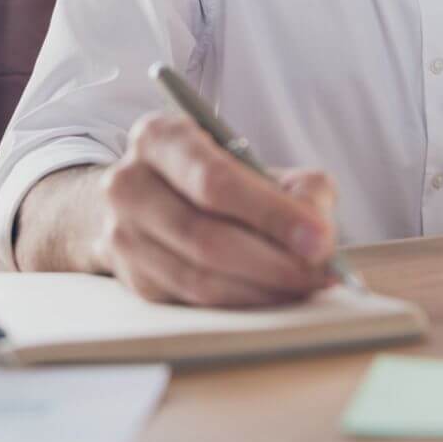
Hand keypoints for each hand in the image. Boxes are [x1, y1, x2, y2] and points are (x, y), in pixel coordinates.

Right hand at [92, 111, 338, 306]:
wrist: (156, 198)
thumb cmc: (218, 177)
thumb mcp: (258, 163)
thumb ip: (298, 188)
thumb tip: (318, 238)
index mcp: (159, 137)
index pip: (214, 182)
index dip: (270, 214)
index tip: (318, 238)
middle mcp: (129, 183)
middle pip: (205, 236)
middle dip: (273, 261)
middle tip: (320, 271)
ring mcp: (122, 235)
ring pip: (198, 278)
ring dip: (261, 289)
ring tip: (305, 285)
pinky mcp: (132, 278)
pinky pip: (192, 303)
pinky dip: (241, 304)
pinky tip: (274, 295)